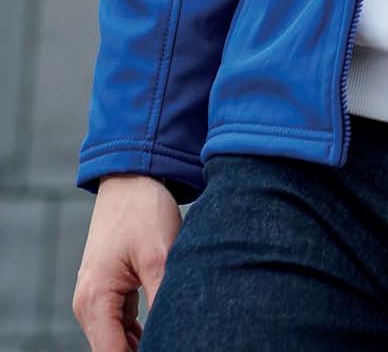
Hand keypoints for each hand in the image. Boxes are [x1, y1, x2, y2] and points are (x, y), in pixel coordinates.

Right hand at [72, 174, 181, 349]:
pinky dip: (140, 333)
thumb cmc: (144, 210)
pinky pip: (120, 326)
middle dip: (142, 351)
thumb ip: (162, 304)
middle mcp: (87, 305)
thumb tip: (170, 336)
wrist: (132, 174)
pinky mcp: (107, 291)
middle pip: (113, 351)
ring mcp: (95, 298)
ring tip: (175, 336)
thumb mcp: (160, 257)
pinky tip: (165, 329)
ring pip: (117, 342)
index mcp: (94, 300)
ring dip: (142, 345)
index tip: (173, 346)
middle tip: (178, 340)